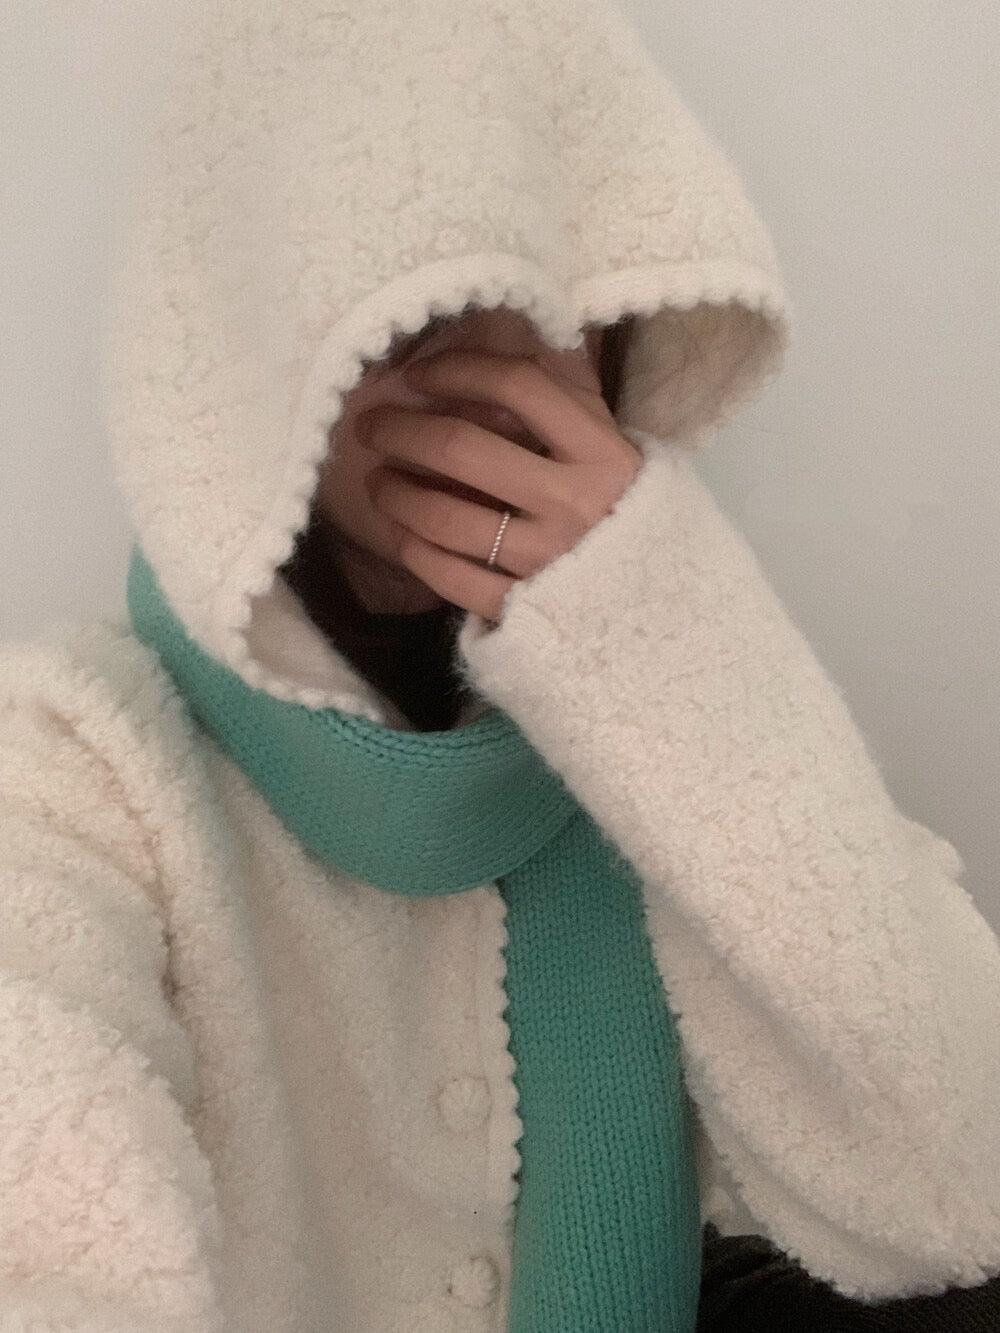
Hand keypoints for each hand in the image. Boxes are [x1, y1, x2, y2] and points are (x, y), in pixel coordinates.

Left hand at [356, 349, 642, 623]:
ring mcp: (548, 560)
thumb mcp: (612, 445)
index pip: (519, 385)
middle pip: (463, 449)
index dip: (457, 369)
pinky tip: (403, 533)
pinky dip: (414, 550)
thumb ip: (567, 396)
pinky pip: (449, 576)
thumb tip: (506, 334)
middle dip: (402, 430)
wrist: (660, 603)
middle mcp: (576, 503)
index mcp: (603, 452)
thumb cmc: (622, 510)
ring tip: (378, 481)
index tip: (418, 374)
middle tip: (372, 426)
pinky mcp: (525, 608)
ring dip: (394, 493)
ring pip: (444, 517)